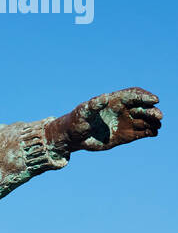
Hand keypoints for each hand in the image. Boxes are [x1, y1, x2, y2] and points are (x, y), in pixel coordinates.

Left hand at [46, 88, 160, 153]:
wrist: (74, 137)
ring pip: (143, 120)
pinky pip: (140, 132)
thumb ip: (93, 105)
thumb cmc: (77, 121)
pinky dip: (148, 132)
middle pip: (141, 107)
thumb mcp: (83, 112)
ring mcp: (124, 122)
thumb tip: (103, 98)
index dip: (145, 97)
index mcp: (115, 100)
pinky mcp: (125, 136)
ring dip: (152, 122)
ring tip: (158, 125)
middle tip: (159, 116)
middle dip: (151, 111)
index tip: (154, 100)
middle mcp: (122, 110)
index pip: (134, 95)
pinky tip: (154, 133)